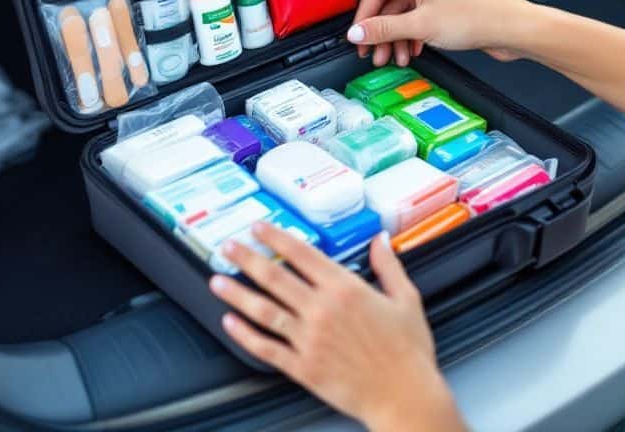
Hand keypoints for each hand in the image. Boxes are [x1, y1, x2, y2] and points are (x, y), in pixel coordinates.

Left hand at [209, 224, 465, 431]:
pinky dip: (244, 335)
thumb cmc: (407, 352)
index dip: (276, 238)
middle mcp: (322, 310)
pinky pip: (266, 348)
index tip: (259, 229)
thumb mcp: (406, 299)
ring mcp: (309, 339)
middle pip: (275, 277)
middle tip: (228, 247)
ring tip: (217, 281)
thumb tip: (378, 240)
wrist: (404, 395)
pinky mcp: (302, 367)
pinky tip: (230, 323)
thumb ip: (388, 266)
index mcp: (345, 289)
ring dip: (236, 293)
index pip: (302, 254)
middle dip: (247, 259)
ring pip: (263, 310)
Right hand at [348, 0, 529, 65]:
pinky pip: (412, 17)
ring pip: (398, 10)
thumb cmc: (475, 16)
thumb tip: (356, 32)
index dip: (361, 0)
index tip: (355, 22)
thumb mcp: (421, 25)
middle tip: (367, 47)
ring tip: (388, 57)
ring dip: (391, 35)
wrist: (508, 29)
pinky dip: (406, 36)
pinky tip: (408, 53)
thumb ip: (384, 29)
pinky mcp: (439, 4)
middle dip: (376, 24)